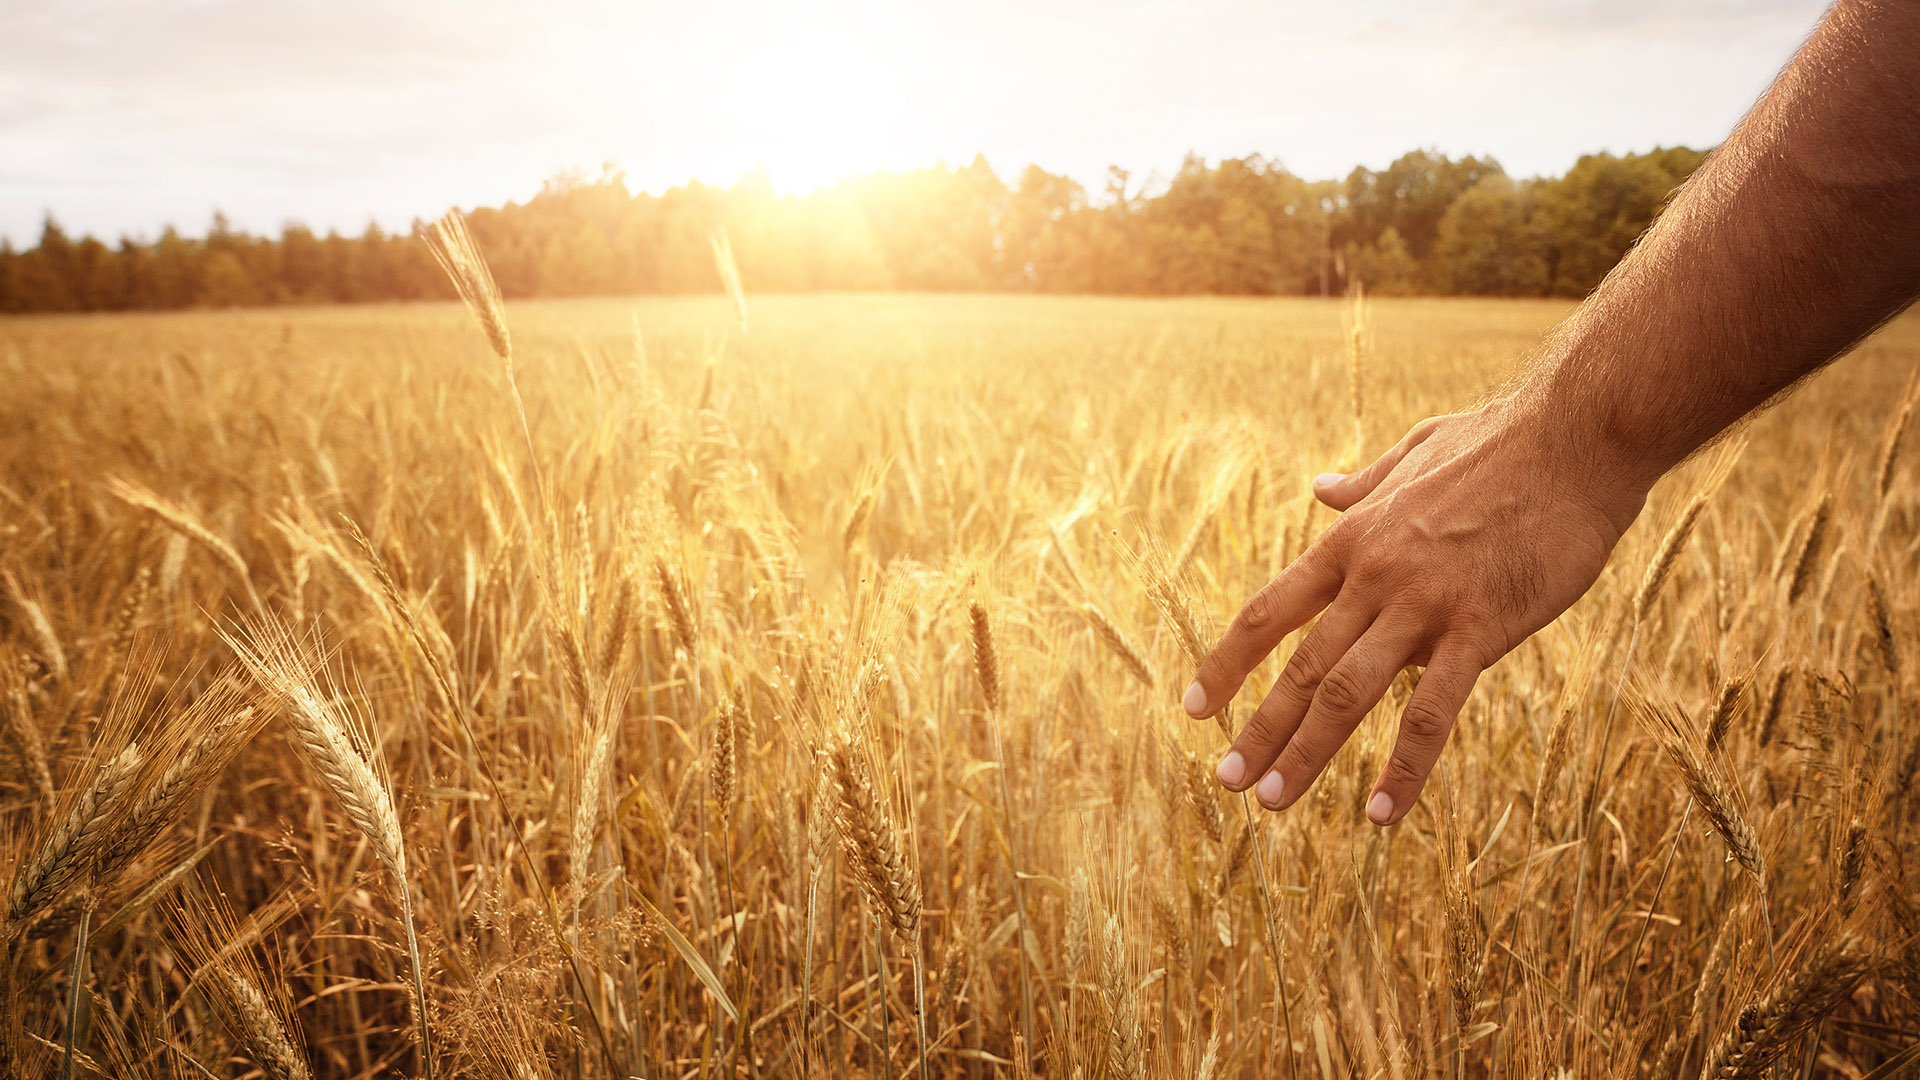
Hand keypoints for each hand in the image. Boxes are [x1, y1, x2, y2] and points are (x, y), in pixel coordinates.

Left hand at [1184, 399, 1647, 824]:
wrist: (1580, 434)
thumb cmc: (1503, 442)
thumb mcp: (1416, 452)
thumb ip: (1365, 483)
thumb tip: (1321, 487)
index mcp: (1353, 539)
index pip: (1270, 612)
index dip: (1228, 663)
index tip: (1196, 708)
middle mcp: (1374, 575)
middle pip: (1301, 666)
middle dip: (1258, 729)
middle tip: (1225, 780)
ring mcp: (1425, 603)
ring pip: (1348, 693)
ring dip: (1306, 753)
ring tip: (1272, 801)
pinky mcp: (1482, 626)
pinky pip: (1432, 711)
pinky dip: (1403, 766)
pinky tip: (1381, 812)